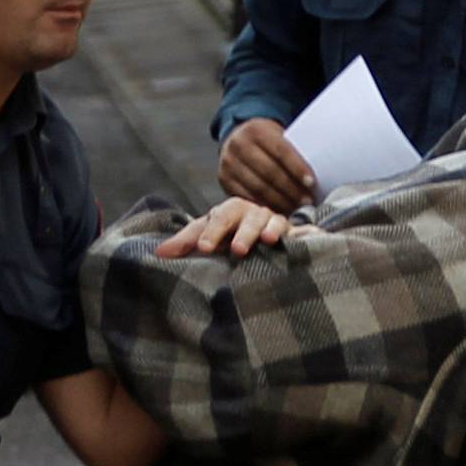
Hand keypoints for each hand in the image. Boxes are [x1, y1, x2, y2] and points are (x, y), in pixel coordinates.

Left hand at [155, 198, 293, 257]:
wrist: (258, 233)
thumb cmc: (226, 236)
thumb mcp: (205, 237)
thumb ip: (184, 243)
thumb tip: (157, 255)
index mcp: (229, 211)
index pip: (219, 217)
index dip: (212, 232)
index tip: (203, 248)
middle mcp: (253, 213)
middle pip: (248, 217)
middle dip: (243, 232)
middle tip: (236, 250)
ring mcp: (274, 222)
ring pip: (274, 222)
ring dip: (271, 230)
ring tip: (269, 242)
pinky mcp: (293, 234)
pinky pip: (301, 232)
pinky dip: (305, 235)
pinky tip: (308, 240)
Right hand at [219, 118, 314, 208]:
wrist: (236, 138)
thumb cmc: (268, 142)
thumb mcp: (279, 135)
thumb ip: (293, 150)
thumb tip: (325, 169)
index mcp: (257, 130)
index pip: (281, 150)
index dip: (297, 168)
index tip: (312, 183)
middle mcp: (239, 144)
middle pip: (270, 172)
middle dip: (291, 189)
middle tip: (307, 201)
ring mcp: (228, 163)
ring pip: (258, 188)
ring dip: (280, 201)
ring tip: (297, 209)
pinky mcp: (224, 180)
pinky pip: (246, 198)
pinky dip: (264, 207)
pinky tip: (278, 212)